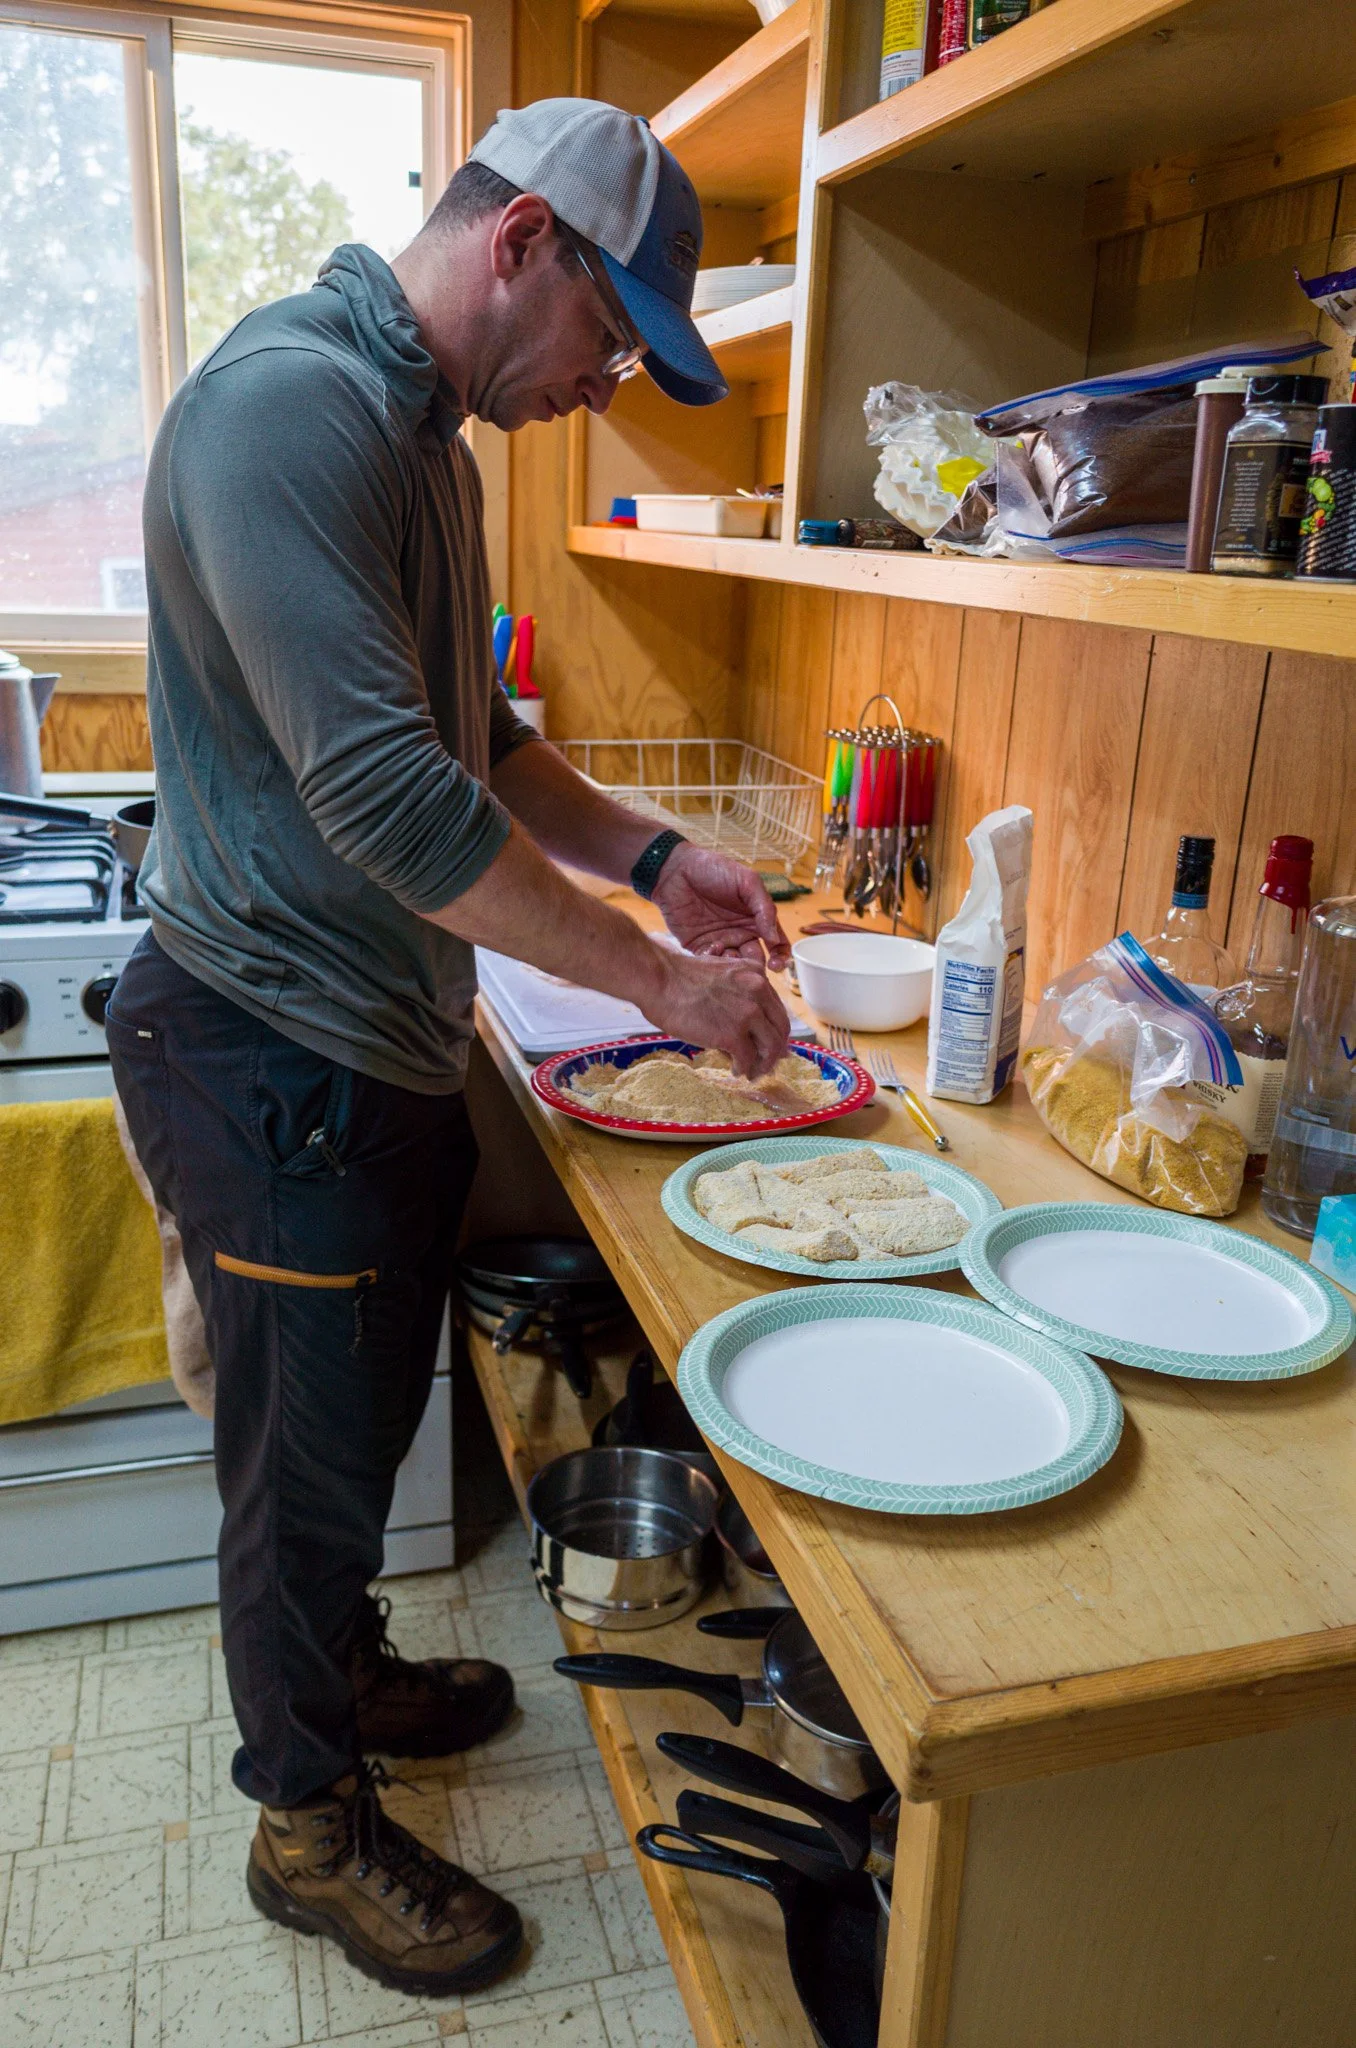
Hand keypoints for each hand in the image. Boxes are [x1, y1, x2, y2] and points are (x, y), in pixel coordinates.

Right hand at [646, 947, 790, 1079]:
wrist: (659, 978)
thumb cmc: (678, 977)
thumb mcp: (721, 974)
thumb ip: (738, 992)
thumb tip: (746, 1026)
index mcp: (755, 973)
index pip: (776, 1008)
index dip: (774, 1030)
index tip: (769, 1044)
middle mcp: (758, 990)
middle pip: (780, 1028)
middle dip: (775, 1050)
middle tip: (767, 1063)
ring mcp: (748, 1012)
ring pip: (770, 1047)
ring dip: (763, 1064)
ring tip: (753, 1072)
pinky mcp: (733, 1034)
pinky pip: (748, 1059)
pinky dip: (744, 1069)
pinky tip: (737, 1071)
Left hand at [650, 844, 790, 970]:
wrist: (676, 870)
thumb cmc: (714, 870)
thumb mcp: (747, 882)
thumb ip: (764, 908)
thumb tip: (775, 938)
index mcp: (755, 919)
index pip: (776, 943)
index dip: (780, 956)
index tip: (776, 964)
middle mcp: (740, 933)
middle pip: (756, 959)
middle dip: (756, 968)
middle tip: (752, 967)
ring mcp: (720, 941)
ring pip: (733, 965)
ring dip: (735, 967)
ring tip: (729, 954)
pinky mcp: (699, 947)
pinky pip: (710, 963)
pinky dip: (714, 963)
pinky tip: (711, 949)